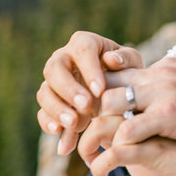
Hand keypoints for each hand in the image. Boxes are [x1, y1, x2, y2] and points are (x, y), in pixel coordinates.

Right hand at [37, 31, 144, 154]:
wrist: (119, 91)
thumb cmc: (127, 71)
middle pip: (55, 68)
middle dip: (68, 88)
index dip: (89, 70)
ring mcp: (53, 81)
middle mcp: (63, 58)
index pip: (82, 50)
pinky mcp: (51, 103)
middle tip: (85, 105)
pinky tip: (59, 132)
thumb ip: (125, 60)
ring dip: (57, 108)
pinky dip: (49, 122)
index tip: (100, 91)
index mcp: (85, 43)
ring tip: (74, 123)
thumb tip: (111, 59)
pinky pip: (42, 112)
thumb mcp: (132, 63)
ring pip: (45, 91)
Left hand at [84, 56, 175, 175]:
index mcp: (169, 68)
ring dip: (94, 129)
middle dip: (88, 110)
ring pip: (110, 102)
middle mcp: (163, 74)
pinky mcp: (174, 115)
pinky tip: (106, 165)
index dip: (100, 95)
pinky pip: (129, 129)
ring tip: (85, 154)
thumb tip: (160, 108)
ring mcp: (167, 92)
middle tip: (76, 137)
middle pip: (108, 84)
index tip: (87, 117)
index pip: (120, 73)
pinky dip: (113, 148)